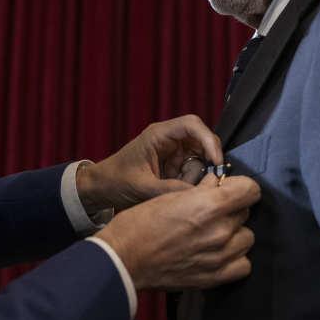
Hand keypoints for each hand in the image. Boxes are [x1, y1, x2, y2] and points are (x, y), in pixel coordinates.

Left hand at [77, 115, 221, 212]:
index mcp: (158, 135)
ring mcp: (173, 151)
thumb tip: (199, 194)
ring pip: (200, 158)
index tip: (217, 160)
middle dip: (207, 161)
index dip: (208, 139)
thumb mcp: (143, 188)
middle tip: (206, 181)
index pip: (191, 124)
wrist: (102, 187)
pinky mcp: (174, 164)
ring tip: (178, 189)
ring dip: (196, 176)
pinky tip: (177, 190)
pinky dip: (191, 182)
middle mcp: (168, 139)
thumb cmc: (116, 180)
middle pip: (202, 140)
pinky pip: (193, 170)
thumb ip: (170, 190)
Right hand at [95, 173, 260, 290]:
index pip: (250, 190)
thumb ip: (200, 189)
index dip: (240, 186)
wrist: (123, 260)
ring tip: (214, 233)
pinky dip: (235, 258)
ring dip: (235, 233)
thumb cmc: (139, 225)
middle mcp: (219, 231)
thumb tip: (217, 183)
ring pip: (247, 237)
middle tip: (211, 211)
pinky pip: (243, 264)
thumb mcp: (168, 196)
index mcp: (208, 206)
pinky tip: (219, 253)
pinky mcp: (214, 277)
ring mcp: (219, 257)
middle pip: (246, 212)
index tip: (229, 189)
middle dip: (231, 208)